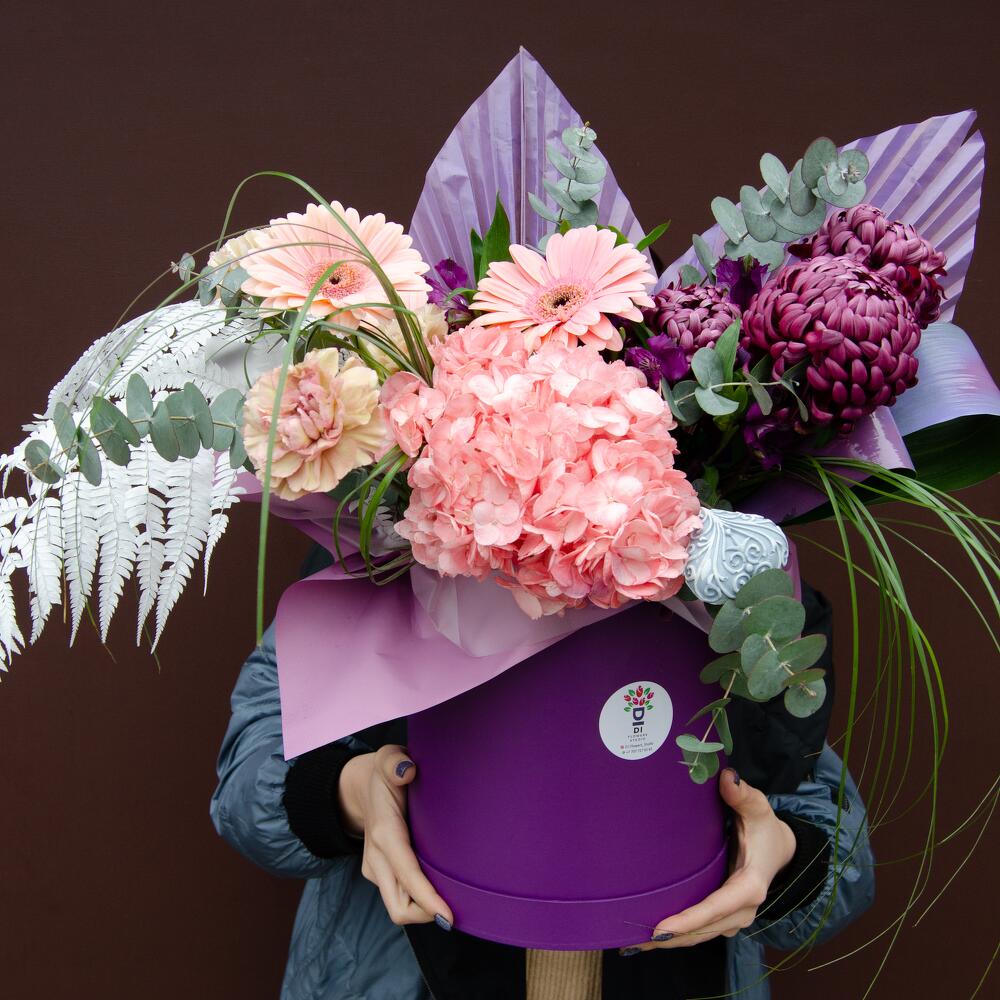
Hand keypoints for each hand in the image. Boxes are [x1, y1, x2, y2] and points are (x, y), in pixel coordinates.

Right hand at [338, 745, 453, 928]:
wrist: (361, 787)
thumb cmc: (384, 773)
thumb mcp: (388, 757)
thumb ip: (395, 761)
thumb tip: (408, 771)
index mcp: (384, 833)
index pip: (407, 874)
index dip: (427, 898)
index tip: (448, 916)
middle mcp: (376, 857)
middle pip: (399, 907)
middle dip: (427, 914)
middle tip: (457, 905)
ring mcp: (375, 868)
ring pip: (399, 906)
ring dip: (424, 908)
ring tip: (452, 894)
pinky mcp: (378, 873)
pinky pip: (400, 895)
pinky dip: (418, 897)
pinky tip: (438, 881)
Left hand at [622, 768, 795, 953]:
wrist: (780, 849)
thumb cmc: (765, 827)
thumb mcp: (758, 807)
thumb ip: (742, 795)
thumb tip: (728, 778)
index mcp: (750, 885)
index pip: (717, 907)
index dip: (689, 919)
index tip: (662, 927)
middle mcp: (744, 909)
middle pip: (704, 929)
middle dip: (671, 936)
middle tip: (633, 941)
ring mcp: (736, 918)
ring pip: (701, 935)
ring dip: (671, 940)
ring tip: (635, 944)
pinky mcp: (727, 918)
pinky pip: (702, 931)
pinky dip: (679, 935)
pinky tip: (653, 937)